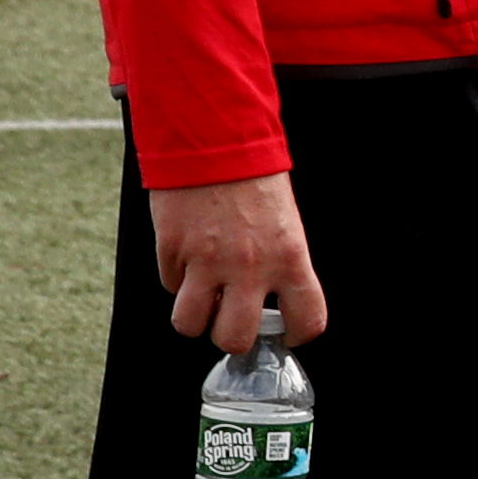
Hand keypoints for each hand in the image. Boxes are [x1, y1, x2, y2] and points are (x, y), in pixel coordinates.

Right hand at [150, 171, 325, 347]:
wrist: (215, 139)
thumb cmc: (254, 179)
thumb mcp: (287, 224)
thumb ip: (282, 266)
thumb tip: (271, 302)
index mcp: (290, 258)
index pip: (307, 319)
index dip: (297, 334)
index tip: (287, 332)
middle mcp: (250, 267)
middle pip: (235, 339)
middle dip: (231, 337)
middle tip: (231, 320)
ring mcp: (206, 261)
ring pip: (190, 323)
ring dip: (195, 316)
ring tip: (203, 297)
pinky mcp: (171, 250)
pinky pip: (170, 286)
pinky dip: (177, 280)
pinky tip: (188, 256)